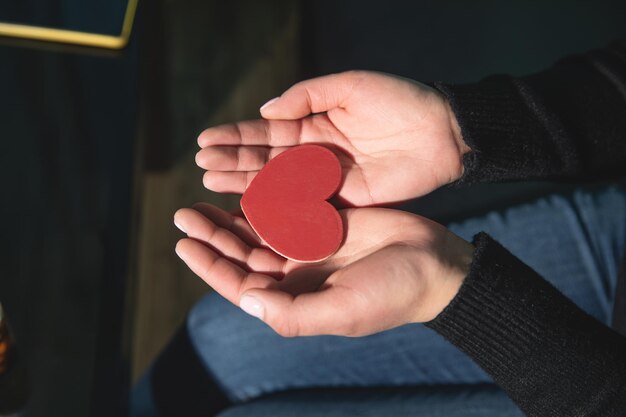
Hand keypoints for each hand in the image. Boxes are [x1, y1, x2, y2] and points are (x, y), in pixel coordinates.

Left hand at [174, 204, 473, 336]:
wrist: (434, 265)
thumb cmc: (393, 293)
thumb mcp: (343, 310)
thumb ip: (293, 312)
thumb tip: (245, 299)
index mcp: (296, 299)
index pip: (240, 284)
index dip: (210, 265)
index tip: (183, 243)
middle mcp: (297, 275)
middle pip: (242, 255)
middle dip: (212, 236)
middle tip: (184, 213)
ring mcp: (310, 247)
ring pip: (258, 232)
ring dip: (230, 218)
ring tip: (201, 199)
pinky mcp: (325, 223)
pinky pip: (285, 210)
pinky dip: (263, 200)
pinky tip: (243, 187)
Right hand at [196, 71, 469, 205]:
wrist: (442, 132)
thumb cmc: (399, 101)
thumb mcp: (350, 86)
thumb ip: (307, 96)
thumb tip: (264, 111)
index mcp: (316, 124)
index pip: (267, 132)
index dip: (236, 136)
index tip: (205, 140)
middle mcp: (316, 154)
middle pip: (266, 160)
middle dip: (233, 161)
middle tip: (201, 166)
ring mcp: (327, 179)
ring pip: (278, 183)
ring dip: (245, 183)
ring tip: (212, 182)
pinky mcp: (344, 201)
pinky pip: (305, 204)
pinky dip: (277, 206)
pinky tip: (249, 207)